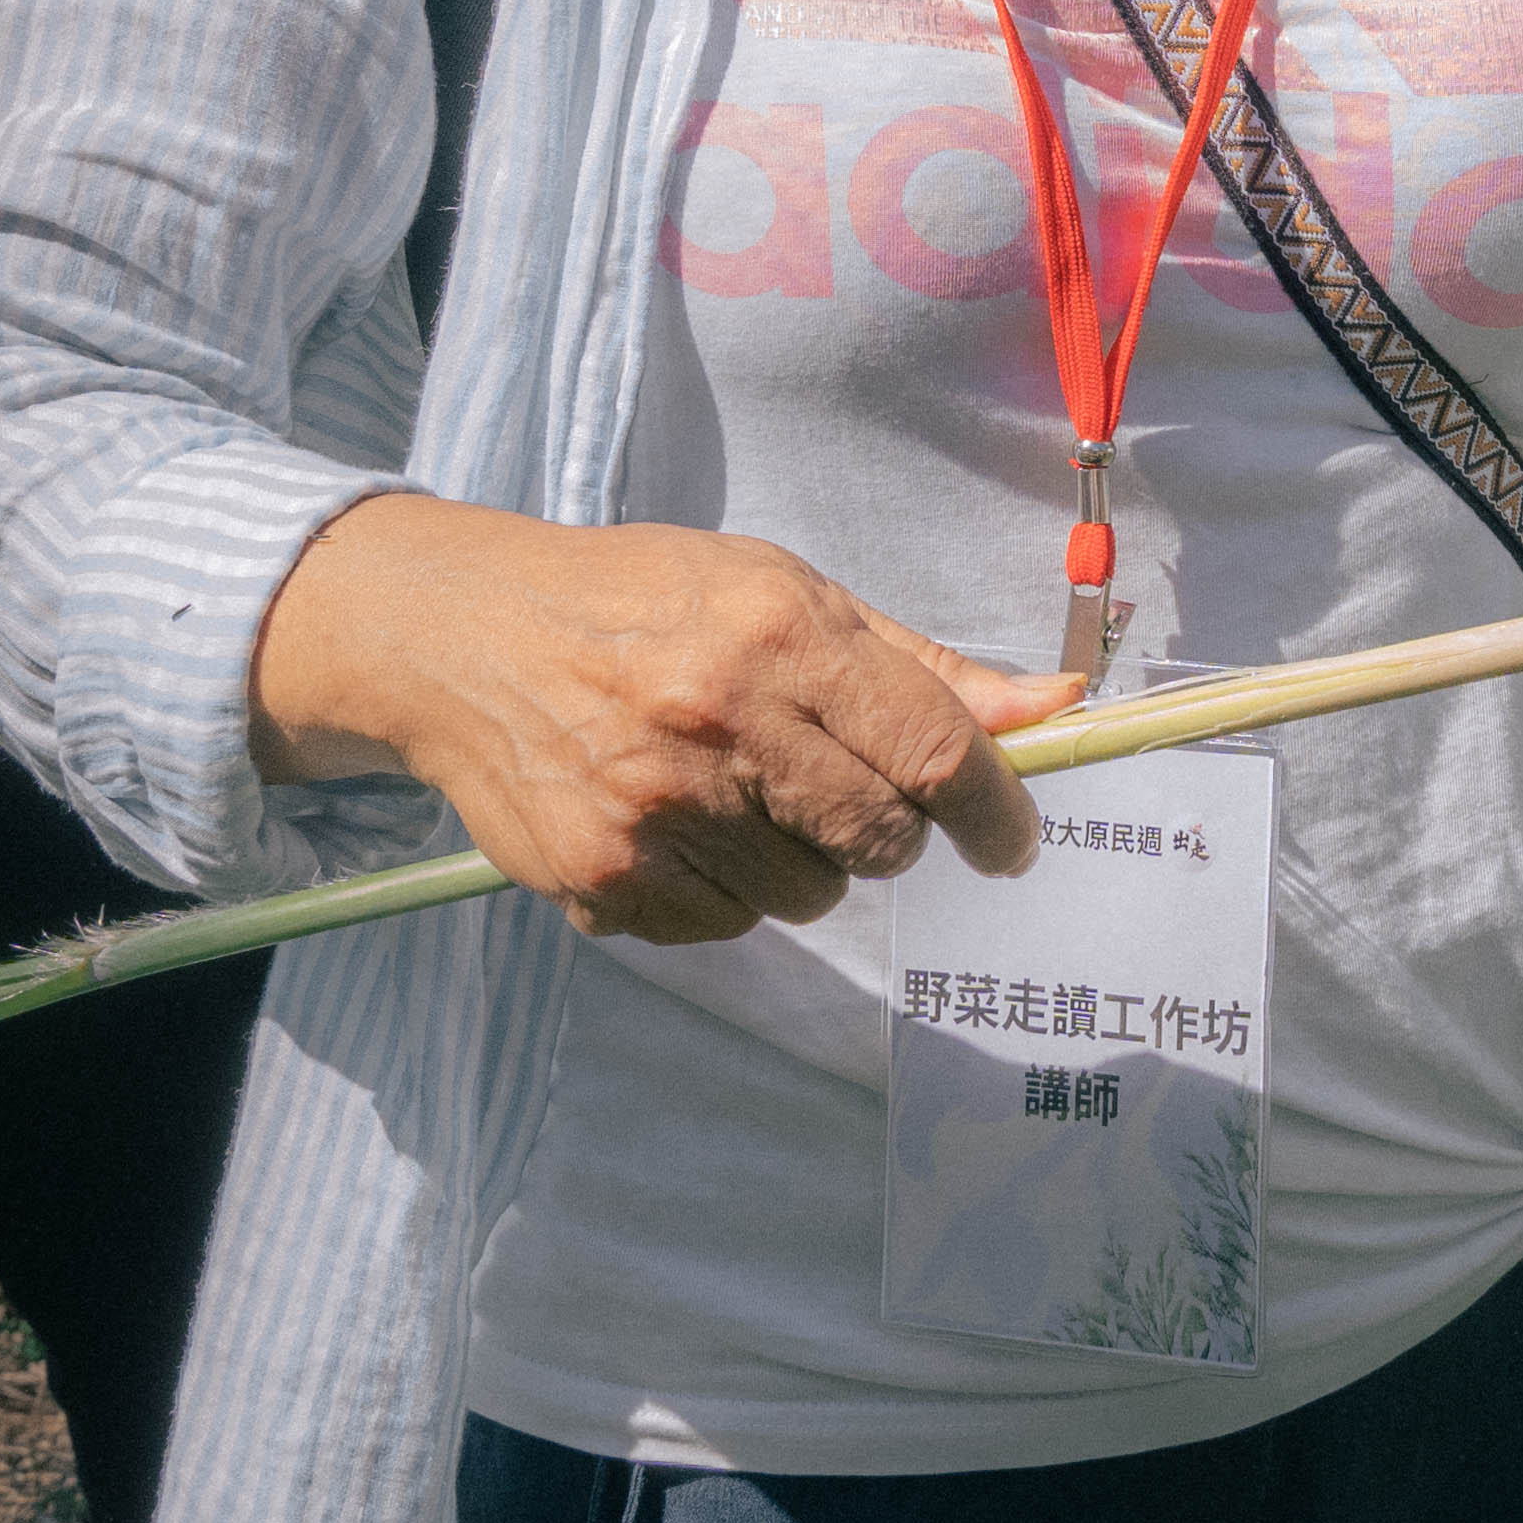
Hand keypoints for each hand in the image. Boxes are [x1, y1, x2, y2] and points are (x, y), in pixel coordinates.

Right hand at [246, 496, 1081, 943]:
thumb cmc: (647, 603)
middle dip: (885, 829)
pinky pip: (724, 930)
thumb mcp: (786, 592)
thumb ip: (922, 665)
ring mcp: (653, 812)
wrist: (467, 639)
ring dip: (798, 860)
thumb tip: (1055, 709)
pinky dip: (721, 891)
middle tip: (835, 786)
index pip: (931, 748)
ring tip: (735, 791)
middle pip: (879, 840)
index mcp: (775, 635)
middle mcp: (716, 723)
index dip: (995, 809)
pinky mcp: (600, 881)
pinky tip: (676, 823)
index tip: (1014, 839)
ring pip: (806, 896)